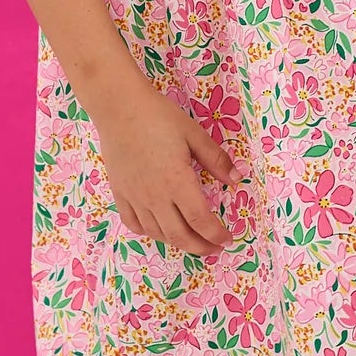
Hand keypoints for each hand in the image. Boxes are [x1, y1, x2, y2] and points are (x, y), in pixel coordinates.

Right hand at [91, 82, 248, 255]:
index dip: (216, 235)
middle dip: (200, 247)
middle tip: (214, 248)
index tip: (227, 239)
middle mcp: (155, 196)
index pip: (201, 221)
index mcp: (177, 182)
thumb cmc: (158, 117)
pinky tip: (160, 229)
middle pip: (180, 235)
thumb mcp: (193, 134)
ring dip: (178, 242)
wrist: (118, 107)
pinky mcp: (120, 193)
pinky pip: (134, 223)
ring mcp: (135, 197)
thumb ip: (216, 159)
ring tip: (192, 240)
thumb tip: (237, 179)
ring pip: (158, 233)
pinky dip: (150, 232)